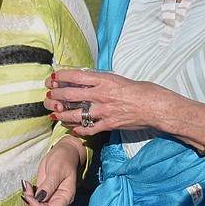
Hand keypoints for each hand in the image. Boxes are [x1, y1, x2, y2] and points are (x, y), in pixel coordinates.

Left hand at [20, 136, 84, 205]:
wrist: (65, 152)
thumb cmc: (64, 159)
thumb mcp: (57, 169)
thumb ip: (49, 184)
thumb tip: (40, 197)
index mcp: (65, 197)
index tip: (28, 196)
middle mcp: (58, 201)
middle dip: (30, 205)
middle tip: (26, 188)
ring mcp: (50, 199)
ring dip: (27, 202)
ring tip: (26, 186)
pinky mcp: (43, 196)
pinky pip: (33, 204)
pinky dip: (27, 199)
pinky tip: (27, 186)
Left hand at [44, 69, 176, 135]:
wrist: (156, 107)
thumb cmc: (143, 90)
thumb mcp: (120, 79)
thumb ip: (104, 81)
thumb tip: (92, 81)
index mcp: (105, 80)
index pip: (76, 76)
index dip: (61, 77)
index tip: (52, 78)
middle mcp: (102, 95)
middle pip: (71, 95)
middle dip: (56, 96)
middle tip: (47, 96)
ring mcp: (105, 111)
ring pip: (77, 114)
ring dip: (62, 114)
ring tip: (54, 114)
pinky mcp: (110, 124)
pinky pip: (90, 128)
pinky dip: (80, 129)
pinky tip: (73, 129)